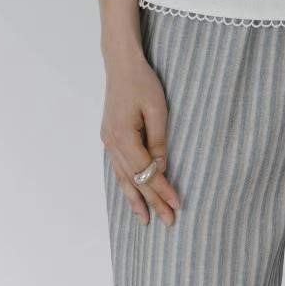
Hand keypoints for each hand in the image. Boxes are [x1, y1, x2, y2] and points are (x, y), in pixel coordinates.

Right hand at [101, 56, 181, 226]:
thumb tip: (160, 169)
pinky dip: (126, 184)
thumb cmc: (142, 82)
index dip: (162, 190)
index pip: (146, 172)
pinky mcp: (109, 138)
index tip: (176, 205)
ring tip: (145, 219)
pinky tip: (132, 195)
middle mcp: (112, 143)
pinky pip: (119, 168)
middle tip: (168, 221)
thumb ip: (158, 140)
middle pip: (134, 180)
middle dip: (152, 201)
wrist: (121, 64)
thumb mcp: (157, 109)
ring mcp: (108, 141)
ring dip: (135, 199)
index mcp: (123, 137)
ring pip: (123, 178)